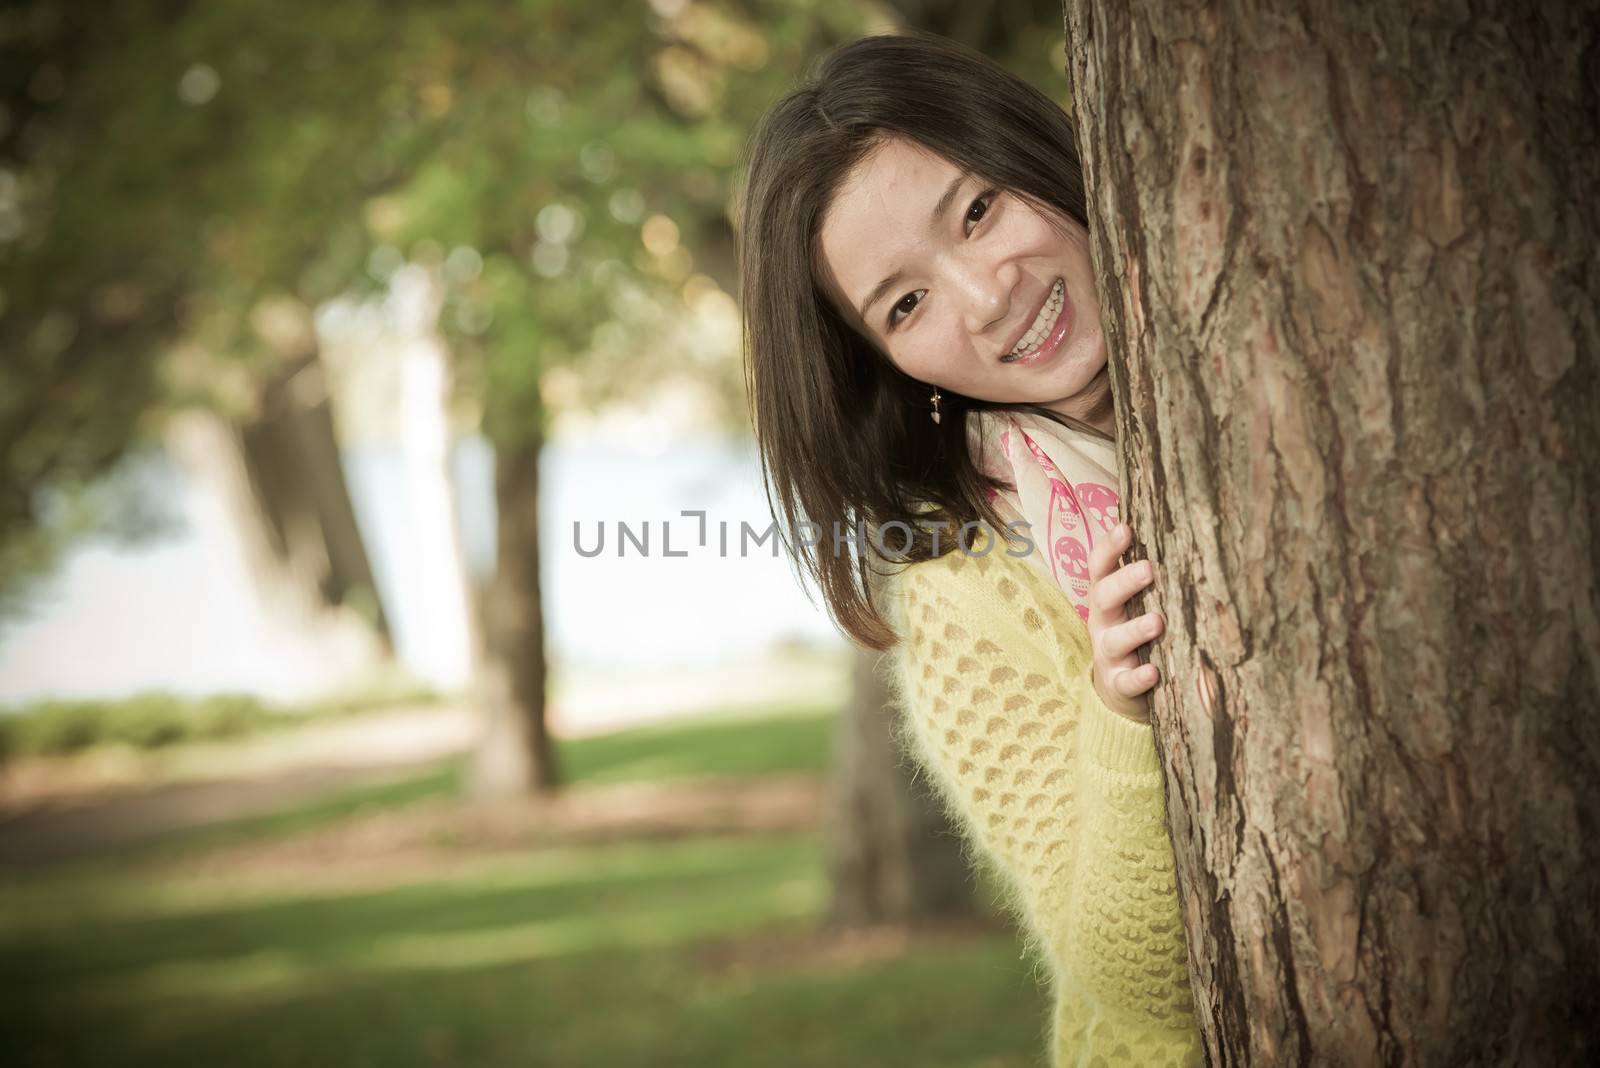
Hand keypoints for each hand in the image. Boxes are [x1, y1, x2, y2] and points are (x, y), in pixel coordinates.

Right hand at [1087, 523, 1163, 723]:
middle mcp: (1103, 623)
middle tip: (1148, 569)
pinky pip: (1126, 681)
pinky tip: (1154, 672)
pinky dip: (1139, 677)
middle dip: (1124, 583)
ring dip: (1135, 630)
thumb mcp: (1133, 605)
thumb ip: (1147, 580)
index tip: (1125, 528)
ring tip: (1157, 622)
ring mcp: (1109, 655)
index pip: (1099, 568)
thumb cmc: (1135, 633)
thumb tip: (1186, 534)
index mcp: (1106, 598)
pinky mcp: (1119, 685)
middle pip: (1104, 598)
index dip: (1108, 548)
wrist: (1118, 690)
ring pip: (1116, 640)